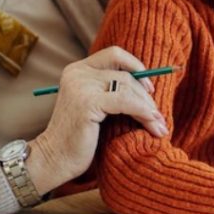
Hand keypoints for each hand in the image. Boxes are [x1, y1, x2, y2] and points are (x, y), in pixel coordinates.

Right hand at [28, 47, 168, 192]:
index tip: (149, 89)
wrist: (54, 160)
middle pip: (125, 74)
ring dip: (148, 108)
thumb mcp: (95, 107)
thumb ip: (110, 90)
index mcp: (77, 70)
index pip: (115, 54)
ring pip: (128, 87)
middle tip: (159, 116)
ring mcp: (80, 86)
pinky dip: (143, 112)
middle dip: (146, 96)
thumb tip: (149, 85)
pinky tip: (152, 124)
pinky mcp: (87, 103)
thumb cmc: (78, 138)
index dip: (136, 67)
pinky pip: (126, 101)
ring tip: (159, 126)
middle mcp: (77, 73)